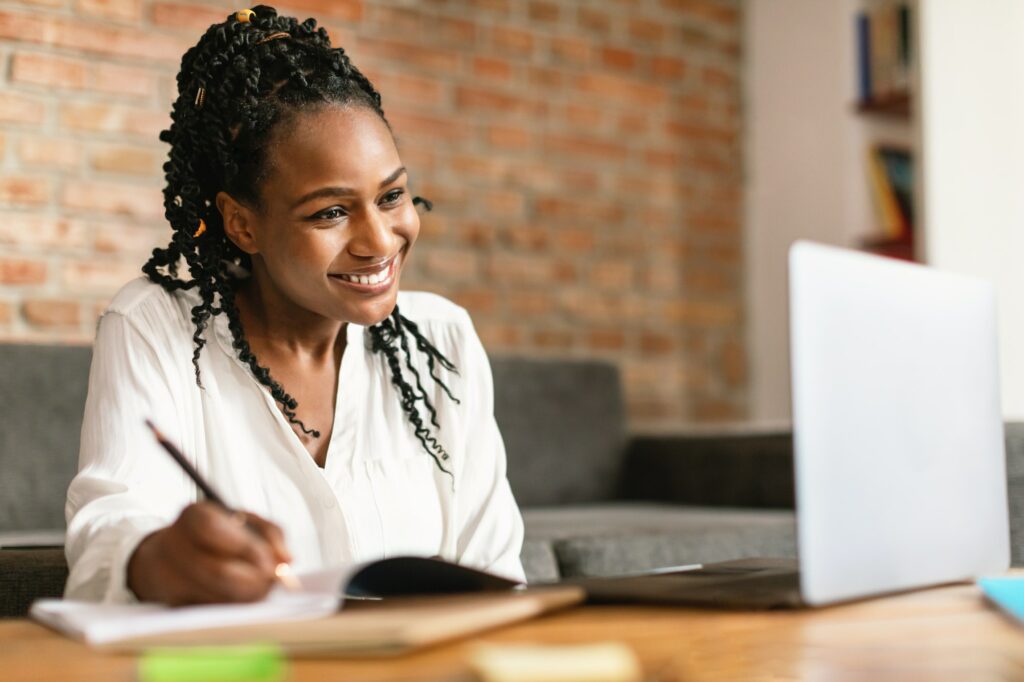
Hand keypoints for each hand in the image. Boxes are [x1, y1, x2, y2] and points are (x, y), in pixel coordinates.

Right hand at [127, 502, 291, 604]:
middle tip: (273, 581)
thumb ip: (271, 534)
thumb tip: (286, 560)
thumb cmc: (218, 534)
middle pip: (219, 571)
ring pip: (217, 596)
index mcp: (193, 516)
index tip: (272, 564)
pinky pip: (212, 610)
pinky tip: (243, 596)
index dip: (249, 550)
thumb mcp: (244, 520)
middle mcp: (173, 545)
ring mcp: (168, 577)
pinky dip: (234, 605)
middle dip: (254, 580)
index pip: (218, 532)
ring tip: (262, 587)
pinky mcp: (173, 603)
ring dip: (248, 596)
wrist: (170, 555)